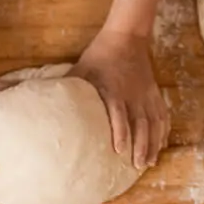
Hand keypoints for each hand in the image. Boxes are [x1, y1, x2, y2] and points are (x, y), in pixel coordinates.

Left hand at [70, 30, 167, 169]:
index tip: (119, 150)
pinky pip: (162, 114)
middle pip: (141, 123)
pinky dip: (164, 130)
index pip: (119, 114)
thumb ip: (65, 85)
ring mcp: (145, 94)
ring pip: (154, 122)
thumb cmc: (99, 55)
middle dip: (141, 145)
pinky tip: (162, 144)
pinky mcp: (153, 93)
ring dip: (153, 143)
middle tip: (138, 166)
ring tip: (150, 162)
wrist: (126, 37)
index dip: (120, 132)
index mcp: (113, 90)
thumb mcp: (81, 69)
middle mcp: (132, 95)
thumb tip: (39, 97)